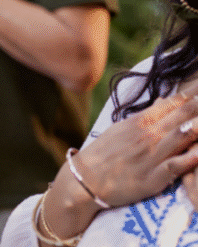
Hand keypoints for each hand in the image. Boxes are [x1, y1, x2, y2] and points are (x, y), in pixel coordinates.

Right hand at [73, 82, 197, 206]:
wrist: (87, 179)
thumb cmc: (104, 153)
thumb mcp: (121, 128)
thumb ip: (146, 115)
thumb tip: (165, 101)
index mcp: (140, 121)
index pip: (173, 103)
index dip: (192, 95)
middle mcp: (148, 135)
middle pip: (183, 116)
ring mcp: (152, 156)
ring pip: (182, 136)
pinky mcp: (153, 178)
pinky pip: (175, 166)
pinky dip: (189, 159)